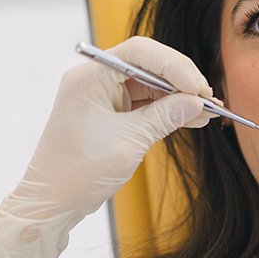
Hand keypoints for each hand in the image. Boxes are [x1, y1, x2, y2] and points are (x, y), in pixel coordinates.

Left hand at [0, 36, 213, 257]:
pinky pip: (145, 102)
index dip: (174, 65)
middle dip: (180, 80)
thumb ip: (164, 117)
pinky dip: (168, 109)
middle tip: (207, 99)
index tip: (198, 88)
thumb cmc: (77, 174)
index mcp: (90, 77)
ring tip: (207, 111)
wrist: (51, 204)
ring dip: (179, 97)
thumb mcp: (128, 143)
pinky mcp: (110, 111)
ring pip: (150, 84)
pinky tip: (192, 118)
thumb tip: (197, 102)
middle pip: (148, 64)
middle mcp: (95, 79)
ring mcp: (103, 95)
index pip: (140, 53)